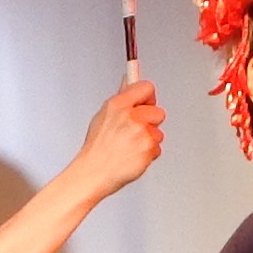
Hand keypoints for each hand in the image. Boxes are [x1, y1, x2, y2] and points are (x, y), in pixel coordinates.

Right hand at [72, 74, 165, 192]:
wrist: (94, 173)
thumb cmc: (97, 147)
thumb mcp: (104, 115)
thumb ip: (121, 97)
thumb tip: (129, 79)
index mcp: (118, 105)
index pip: (146, 87)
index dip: (148, 97)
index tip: (145, 102)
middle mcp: (131, 117)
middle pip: (158, 112)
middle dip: (151, 122)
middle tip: (135, 131)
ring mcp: (141, 133)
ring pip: (158, 132)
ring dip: (148, 140)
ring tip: (130, 146)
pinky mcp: (148, 149)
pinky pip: (157, 148)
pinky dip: (148, 154)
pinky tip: (133, 155)